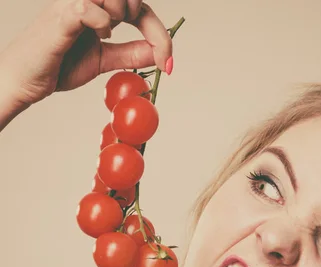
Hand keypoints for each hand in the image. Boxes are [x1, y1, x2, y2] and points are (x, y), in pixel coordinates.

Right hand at [0, 0, 172, 107]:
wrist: (27, 80)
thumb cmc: (57, 65)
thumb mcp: (103, 61)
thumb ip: (129, 54)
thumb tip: (157, 53)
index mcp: (99, 8)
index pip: (138, 8)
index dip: (160, 33)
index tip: (169, 62)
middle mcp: (88, 0)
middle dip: (152, 27)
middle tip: (157, 55)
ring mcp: (74, 4)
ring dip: (125, 16)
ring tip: (110, 39)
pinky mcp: (62, 16)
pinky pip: (90, 9)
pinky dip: (102, 22)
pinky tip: (99, 36)